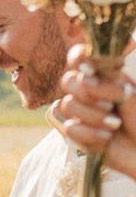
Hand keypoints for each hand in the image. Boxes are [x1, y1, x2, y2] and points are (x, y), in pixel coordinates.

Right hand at [60, 50, 135, 178]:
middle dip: (90, 94)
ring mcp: (80, 113)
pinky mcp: (76, 134)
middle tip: (112, 105)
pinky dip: (90, 134)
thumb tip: (85, 79)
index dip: (79, 59)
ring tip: (115, 124)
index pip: (79, 57)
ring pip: (67, 105)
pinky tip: (107, 139)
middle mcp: (89, 91)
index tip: (89, 70)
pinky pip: (70, 129)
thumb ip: (109, 83)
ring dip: (93, 116)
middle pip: (68, 81)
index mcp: (104, 75)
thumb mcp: (130, 94)